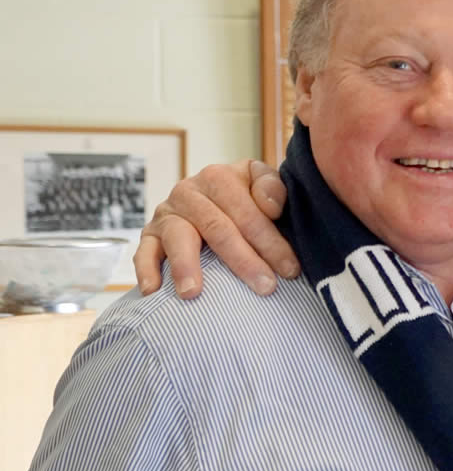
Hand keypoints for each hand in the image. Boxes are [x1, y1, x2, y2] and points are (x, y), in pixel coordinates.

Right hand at [134, 159, 297, 297]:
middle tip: (264, 287)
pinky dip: (147, 270)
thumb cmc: (245, 197)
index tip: (289, 269)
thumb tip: (271, 208)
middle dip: (243, 260)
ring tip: (193, 293)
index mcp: (219, 177)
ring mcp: (166, 213)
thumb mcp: (261, 183)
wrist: (212, 197)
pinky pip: (144, 252)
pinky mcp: (149, 234)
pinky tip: (153, 291)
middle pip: (217, 227)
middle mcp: (188, 192)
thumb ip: (271, 188)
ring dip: (185, 266)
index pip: (246, 212)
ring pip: (178, 238)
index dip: (270, 241)